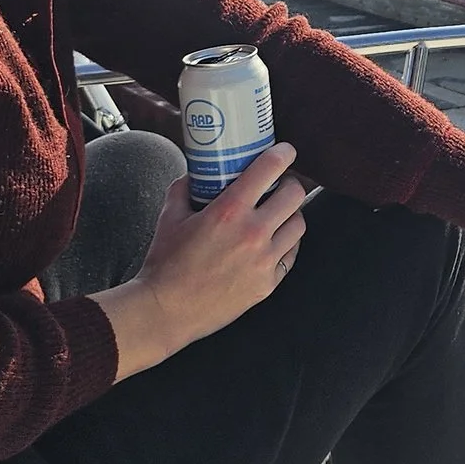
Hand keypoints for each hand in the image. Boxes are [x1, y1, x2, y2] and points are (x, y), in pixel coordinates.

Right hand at [94, 143, 306, 380]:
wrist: (166, 311)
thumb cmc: (165, 264)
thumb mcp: (170, 217)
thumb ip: (184, 188)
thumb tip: (195, 173)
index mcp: (229, 211)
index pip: (270, 168)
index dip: (283, 154)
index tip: (285, 151)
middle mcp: (253, 233)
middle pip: (294, 194)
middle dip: (288, 183)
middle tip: (278, 185)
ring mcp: (264, 260)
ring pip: (299, 224)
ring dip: (291, 214)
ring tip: (277, 214)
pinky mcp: (268, 283)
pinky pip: (290, 255)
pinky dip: (286, 244)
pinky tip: (273, 242)